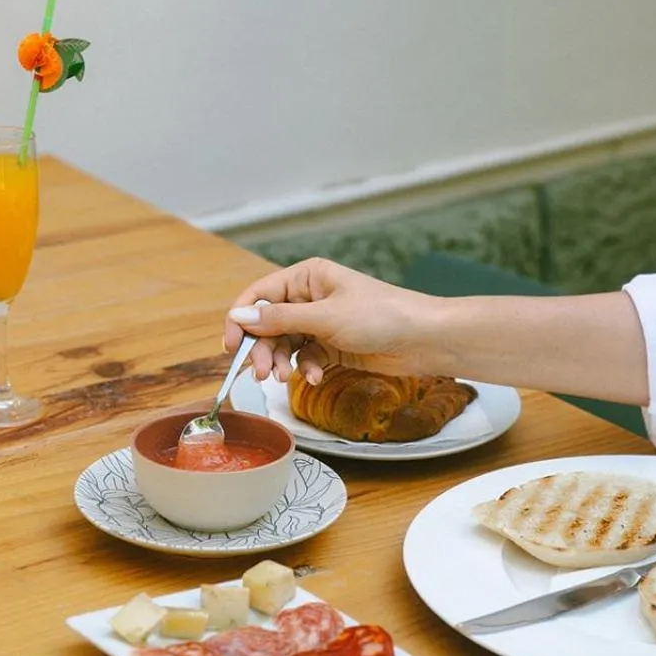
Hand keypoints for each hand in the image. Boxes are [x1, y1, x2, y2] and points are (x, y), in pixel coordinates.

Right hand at [224, 258, 443, 382]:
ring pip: (284, 344)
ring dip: (282, 362)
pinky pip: (305, 357)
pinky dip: (306, 369)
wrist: (423, 340)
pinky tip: (317, 377)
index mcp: (306, 277)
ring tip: (285, 378)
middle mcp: (309, 297)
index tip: (231, 347)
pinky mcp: (332, 345)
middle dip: (263, 348)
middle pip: (268, 324)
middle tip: (260, 373)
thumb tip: (239, 316)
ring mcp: (321, 322)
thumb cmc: (381, 316)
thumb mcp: (326, 317)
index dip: (241, 319)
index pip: (259, 295)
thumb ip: (280, 319)